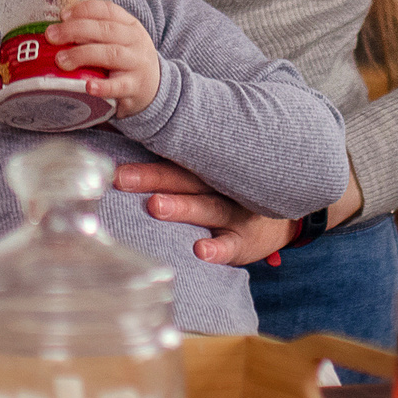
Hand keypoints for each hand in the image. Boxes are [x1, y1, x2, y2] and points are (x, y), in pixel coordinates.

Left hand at [47, 0, 160, 116]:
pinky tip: (88, 86)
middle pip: (105, 29)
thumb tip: (57, 28)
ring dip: (82, 55)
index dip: (83, 9)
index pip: (107, 9)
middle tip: (52, 36)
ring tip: (61, 60)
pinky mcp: (135, 87)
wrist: (154, 87)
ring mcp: (137, 63)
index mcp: (129, 24)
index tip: (63, 15)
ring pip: (110, 54)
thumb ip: (94, 32)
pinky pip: (119, 86)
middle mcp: (135, 40)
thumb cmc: (127, 60)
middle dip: (75, 30)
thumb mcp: (118, 40)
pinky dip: (103, 86)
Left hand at [112, 162, 364, 265]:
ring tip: (155, 207)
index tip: (112, 160)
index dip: (143, 157)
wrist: (285, 212)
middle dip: (151, 178)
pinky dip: (217, 248)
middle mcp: (219, 185)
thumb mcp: (213, 170)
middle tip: (121, 178)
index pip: (173, 158)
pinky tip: (200, 251)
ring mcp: (234, 212)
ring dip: (181, 207)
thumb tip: (126, 146)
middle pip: (183, 179)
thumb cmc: (234, 188)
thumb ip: (180, 161)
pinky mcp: (245, 239)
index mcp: (206, 167)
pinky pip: (231, 244)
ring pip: (206, 207)